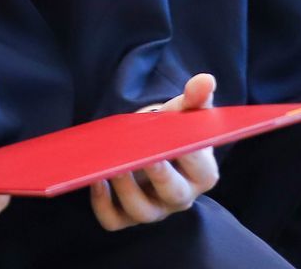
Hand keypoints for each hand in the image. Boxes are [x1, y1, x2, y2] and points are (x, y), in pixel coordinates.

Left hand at [92, 73, 220, 231]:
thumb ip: (196, 98)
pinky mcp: (126, 216)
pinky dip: (102, 205)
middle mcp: (181, 198)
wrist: (150, 146)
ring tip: (112, 165)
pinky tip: (95, 179)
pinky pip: (113, 220)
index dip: (188, 155)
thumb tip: (205, 80)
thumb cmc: (172, 131)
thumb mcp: (184, 113)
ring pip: (142, 211)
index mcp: (202, 174)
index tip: (173, 137)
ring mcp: (154, 210)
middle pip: (175, 195)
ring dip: (126, 190)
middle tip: (144, 156)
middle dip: (160, 177)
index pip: (201, 168)